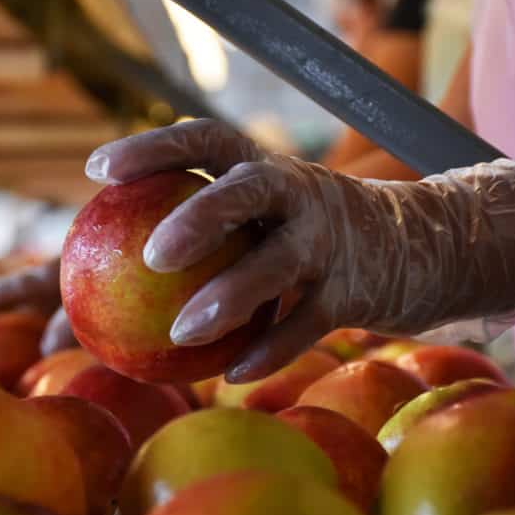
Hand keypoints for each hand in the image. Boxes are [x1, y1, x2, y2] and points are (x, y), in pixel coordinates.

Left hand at [86, 119, 514, 381]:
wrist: (418, 247)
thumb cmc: (306, 238)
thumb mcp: (264, 219)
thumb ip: (203, 237)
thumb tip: (96, 285)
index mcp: (264, 168)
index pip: (205, 140)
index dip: (152, 149)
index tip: (96, 170)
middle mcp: (297, 193)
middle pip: (246, 191)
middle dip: (200, 218)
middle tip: (150, 255)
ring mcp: (329, 241)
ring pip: (278, 263)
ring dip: (230, 295)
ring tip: (181, 331)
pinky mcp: (355, 290)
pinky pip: (307, 324)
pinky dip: (270, 350)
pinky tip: (231, 374)